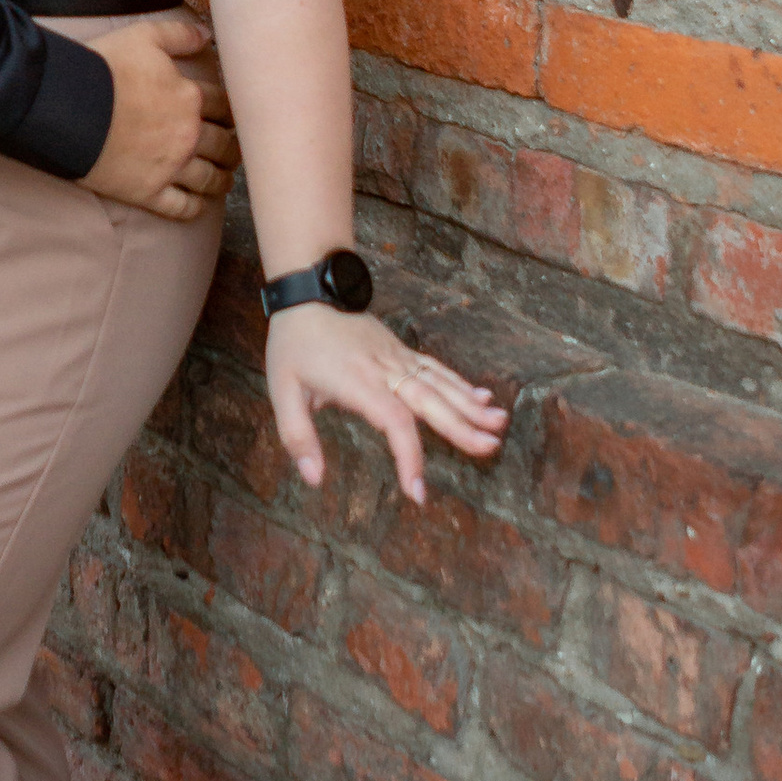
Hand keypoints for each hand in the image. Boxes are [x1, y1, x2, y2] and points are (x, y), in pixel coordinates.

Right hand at [63, 9, 239, 220]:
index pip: (223, 105)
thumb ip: (179, 34)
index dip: (231, 111)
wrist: (67, 106)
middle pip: (223, 145)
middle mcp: (188, 135)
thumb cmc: (104, 67)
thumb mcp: (143, 36)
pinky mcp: (148, 192)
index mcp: (189, 98)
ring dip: (221, 180)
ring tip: (224, 180)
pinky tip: (198, 206)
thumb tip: (207, 33)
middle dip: (232, 148)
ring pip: (208, 179)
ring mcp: (170, 167)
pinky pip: (181, 207)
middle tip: (234, 151)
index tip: (234, 117)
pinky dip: (193, 208)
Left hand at [264, 308, 507, 500]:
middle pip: (430, 401)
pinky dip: (460, 383)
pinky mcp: (400, 350)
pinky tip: (483, 397)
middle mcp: (384, 369)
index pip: (395, 423)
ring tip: (500, 424)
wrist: (308, 290)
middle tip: (490, 449)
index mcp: (357, 383)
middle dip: (462, 427)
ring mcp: (396, 357)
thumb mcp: (282, 390)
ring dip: (471, 405)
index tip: (417, 490)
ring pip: (440, 383)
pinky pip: (435, 368)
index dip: (410, 457)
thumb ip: (297, 436)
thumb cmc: (293, 343)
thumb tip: (313, 478)